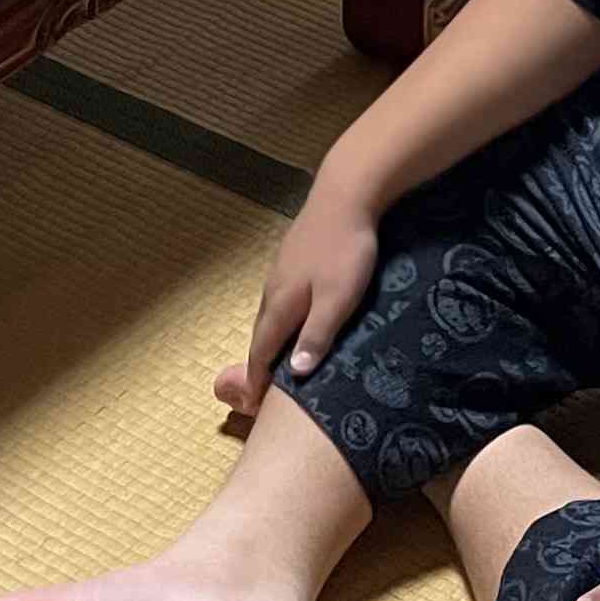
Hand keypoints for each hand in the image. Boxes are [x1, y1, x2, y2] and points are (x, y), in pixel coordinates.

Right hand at [217, 190, 379, 415]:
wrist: (345, 195)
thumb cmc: (344, 250)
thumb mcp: (337, 299)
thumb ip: (316, 335)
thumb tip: (295, 373)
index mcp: (281, 303)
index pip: (261, 351)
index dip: (257, 379)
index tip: (254, 405)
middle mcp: (274, 289)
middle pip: (261, 334)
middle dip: (259, 364)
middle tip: (262, 391)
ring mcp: (282, 270)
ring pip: (270, 314)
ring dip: (269, 341)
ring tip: (277, 361)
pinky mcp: (293, 256)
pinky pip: (281, 298)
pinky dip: (281, 318)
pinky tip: (293, 318)